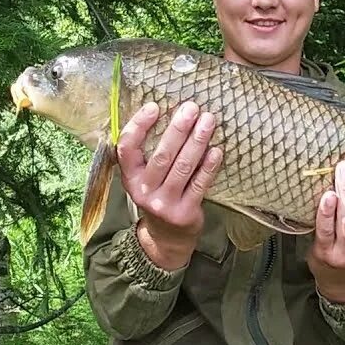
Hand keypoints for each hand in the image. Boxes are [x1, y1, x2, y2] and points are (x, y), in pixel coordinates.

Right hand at [117, 101, 222, 269]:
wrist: (166, 238)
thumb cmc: (156, 196)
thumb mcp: (143, 179)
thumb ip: (147, 154)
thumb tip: (168, 113)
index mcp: (129, 178)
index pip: (127, 148)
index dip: (138, 126)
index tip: (154, 106)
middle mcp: (144, 191)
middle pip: (162, 156)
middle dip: (178, 129)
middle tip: (192, 107)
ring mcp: (164, 203)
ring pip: (183, 167)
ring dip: (197, 141)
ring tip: (208, 120)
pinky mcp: (185, 212)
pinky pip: (199, 184)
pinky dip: (209, 166)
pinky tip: (217, 150)